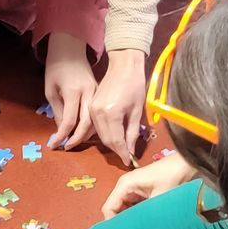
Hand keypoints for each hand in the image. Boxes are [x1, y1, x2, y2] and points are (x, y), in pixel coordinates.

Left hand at [44, 32, 98, 150]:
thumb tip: (62, 131)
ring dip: (86, 134)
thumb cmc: (56, 67)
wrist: (71, 49)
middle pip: (87, 123)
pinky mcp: (99, 92)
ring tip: (75, 142)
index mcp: (73, 92)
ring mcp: (96, 92)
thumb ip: (58, 111)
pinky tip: (85, 131)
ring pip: (95, 120)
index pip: (70, 121)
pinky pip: (97, 112)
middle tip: (68, 147)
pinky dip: (92, 124)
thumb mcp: (51, 90)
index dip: (62, 135)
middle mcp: (88, 93)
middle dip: (78, 139)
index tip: (54, 145)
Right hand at [92, 51, 147, 167]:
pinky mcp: (91, 107)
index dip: (123, 153)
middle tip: (126, 157)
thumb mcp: (137, 111)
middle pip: (105, 140)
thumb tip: (129, 151)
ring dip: (110, 143)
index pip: (116, 141)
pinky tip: (113, 137)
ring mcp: (92, 110)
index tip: (129, 162)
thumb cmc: (135, 85)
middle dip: (116, 150)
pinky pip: (95, 126)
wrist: (123, 66)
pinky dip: (104, 134)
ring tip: (121, 149)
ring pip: (99, 134)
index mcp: (111, 113)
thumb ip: (132, 132)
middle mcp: (97, 113)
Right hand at [100, 155, 194, 216]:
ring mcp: (131, 189)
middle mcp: (124, 187)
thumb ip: (145, 214)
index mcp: (125, 185)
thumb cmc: (171, 177)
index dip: (111, 223)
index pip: (108, 208)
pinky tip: (141, 226)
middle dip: (119, 223)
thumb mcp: (159, 198)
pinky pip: (131, 207)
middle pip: (114, 209)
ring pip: (122, 209)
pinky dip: (134, 216)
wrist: (185, 163)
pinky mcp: (139, 192)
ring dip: (127, 220)